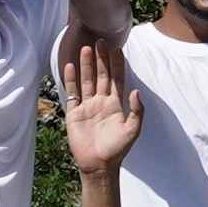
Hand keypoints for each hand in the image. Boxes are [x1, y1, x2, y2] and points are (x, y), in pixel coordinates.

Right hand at [61, 38, 144, 175]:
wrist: (98, 165)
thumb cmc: (117, 149)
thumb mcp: (132, 130)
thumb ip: (136, 111)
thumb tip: (136, 91)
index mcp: (116, 104)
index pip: (116, 79)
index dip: (117, 64)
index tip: (117, 49)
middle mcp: (101, 101)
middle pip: (101, 75)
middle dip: (101, 59)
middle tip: (100, 41)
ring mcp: (87, 105)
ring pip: (86, 80)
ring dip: (86, 65)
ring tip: (85, 48)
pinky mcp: (74, 112)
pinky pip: (72, 92)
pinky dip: (71, 79)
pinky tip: (70, 66)